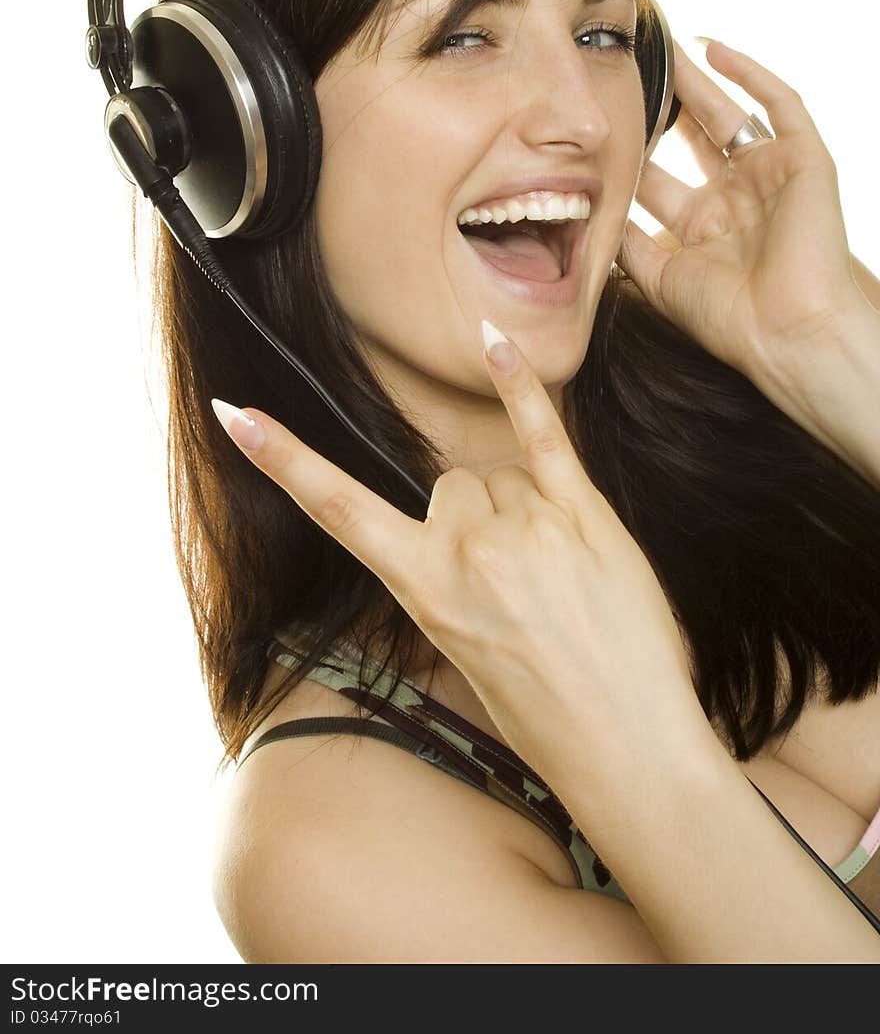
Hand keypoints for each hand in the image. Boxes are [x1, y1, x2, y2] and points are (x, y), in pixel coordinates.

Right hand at [211, 328, 714, 792]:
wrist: (626, 745)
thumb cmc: (544, 713)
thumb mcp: (462, 652)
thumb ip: (445, 581)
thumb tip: (454, 531)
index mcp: (424, 590)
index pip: (337, 509)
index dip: (281, 459)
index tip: (236, 415)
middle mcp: (467, 550)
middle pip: (450, 486)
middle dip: (473, 517)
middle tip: (518, 581)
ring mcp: (527, 526)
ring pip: (499, 473)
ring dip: (519, 504)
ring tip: (556, 571)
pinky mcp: (584, 513)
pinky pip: (544, 435)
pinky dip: (522, 387)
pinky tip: (497, 345)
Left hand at [618, 38, 865, 379]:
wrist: (789, 333)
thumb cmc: (729, 318)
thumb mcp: (659, 276)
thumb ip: (627, 240)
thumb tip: (588, 207)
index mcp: (703, 227)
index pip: (660, 175)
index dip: (631, 147)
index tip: (598, 122)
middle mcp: (736, 198)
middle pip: (692, 136)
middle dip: (664, 103)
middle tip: (632, 68)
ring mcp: (771, 176)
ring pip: (729, 112)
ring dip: (698, 79)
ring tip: (665, 45)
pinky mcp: (804, 160)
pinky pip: (780, 104)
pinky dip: (749, 73)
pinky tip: (712, 48)